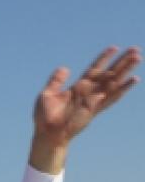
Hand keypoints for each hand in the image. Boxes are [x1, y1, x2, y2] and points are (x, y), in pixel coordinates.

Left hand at [30, 46, 139, 171]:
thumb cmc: (45, 117)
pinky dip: (123, 88)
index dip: (103, 58)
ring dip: (126, 70)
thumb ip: (56, 81)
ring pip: (114, 82)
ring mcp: (93, 100)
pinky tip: (134, 80)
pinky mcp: (95, 108)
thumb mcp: (47, 94)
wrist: (47, 134)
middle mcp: (89, 92)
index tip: (114, 47)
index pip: (94, 69)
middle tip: (135, 49)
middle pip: (108, 73)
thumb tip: (65, 68)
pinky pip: (112, 97)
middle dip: (121, 62)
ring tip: (138, 58)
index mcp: (78, 87)